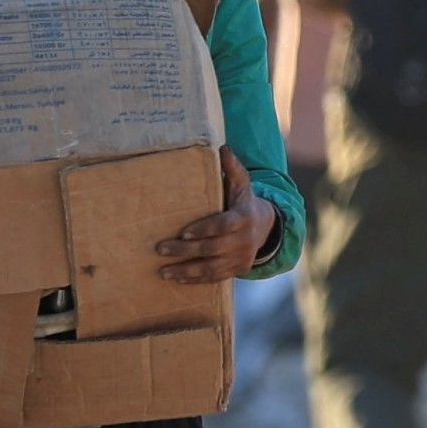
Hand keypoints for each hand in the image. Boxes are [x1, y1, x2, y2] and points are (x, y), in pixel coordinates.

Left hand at [158, 148, 276, 283]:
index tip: (183, 232)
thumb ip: (232, 168)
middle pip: (212, 248)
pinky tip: (178, 278)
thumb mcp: (241, 184)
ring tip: (163, 271)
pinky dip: (196, 279)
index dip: (204, 229)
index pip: (223, 225)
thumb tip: (223, 147)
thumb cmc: (244, 201)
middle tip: (161, 248)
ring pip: (212, 268)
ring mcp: (241, 258)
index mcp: (244, 218)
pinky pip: (215, 277)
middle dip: (185, 250)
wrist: (266, 227)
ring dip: (186, 270)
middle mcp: (244, 241)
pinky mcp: (238, 269)